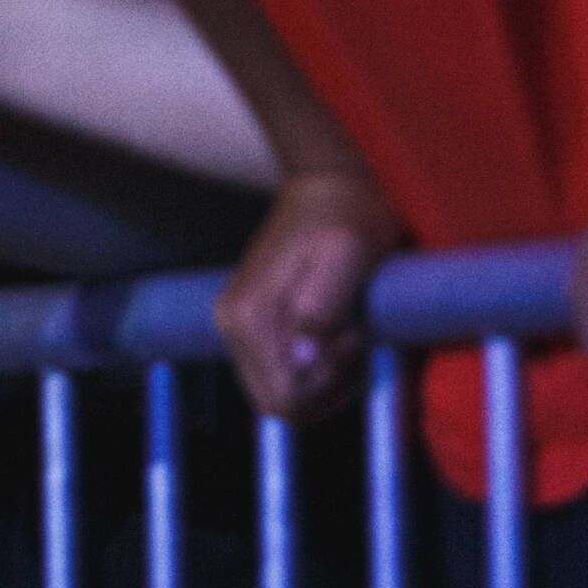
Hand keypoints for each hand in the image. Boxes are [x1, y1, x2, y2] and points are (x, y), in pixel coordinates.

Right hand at [214, 169, 402, 417]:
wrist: (328, 184)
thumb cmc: (348, 218)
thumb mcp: (349, 255)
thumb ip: (323, 306)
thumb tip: (303, 357)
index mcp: (249, 316)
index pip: (283, 401)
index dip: (328, 388)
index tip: (353, 340)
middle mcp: (231, 325)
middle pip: (277, 404)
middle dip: (325, 389)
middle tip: (355, 340)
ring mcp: (236, 323)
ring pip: (279, 391)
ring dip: (323, 379)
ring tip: (350, 332)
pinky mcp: (248, 319)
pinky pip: (278, 371)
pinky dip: (314, 366)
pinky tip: (337, 332)